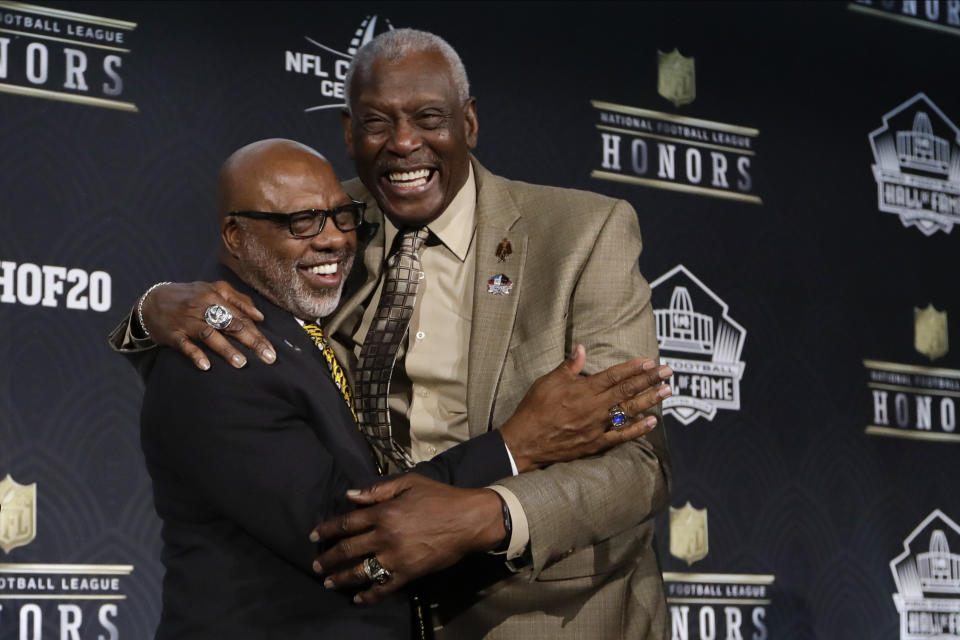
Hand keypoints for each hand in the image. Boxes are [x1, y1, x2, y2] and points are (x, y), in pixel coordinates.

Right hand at [140, 281, 275, 369]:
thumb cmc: (189, 297)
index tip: (273, 349)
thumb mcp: (213, 290)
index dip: (259, 333)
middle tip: (268, 357)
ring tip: (241, 363)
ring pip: (210, 334)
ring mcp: (187, 321)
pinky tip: (206, 366)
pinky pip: (185, 345)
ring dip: (226, 349)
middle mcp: (203, 306)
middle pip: (231, 324)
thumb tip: (260, 316)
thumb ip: (238, 300)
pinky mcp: (173, 334)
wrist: (151, 301)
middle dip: (252, 341)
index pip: (242, 317)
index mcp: (215, 296)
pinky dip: (195, 355)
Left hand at [310, 473, 504, 604]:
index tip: (314, 536)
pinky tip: (358, 598)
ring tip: (329, 582)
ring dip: (341, 578)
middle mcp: (385, 536)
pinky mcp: (408, 573)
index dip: (327, 529)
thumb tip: (351, 495)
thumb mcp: (410, 483)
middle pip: (348, 550)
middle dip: (328, 558)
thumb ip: (378, 490)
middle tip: (316, 565)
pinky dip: (368, 595)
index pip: (347, 522)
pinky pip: (383, 588)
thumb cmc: (440, 497)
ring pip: (360, 571)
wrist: (468, 520)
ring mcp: (395, 557)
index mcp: (384, 512)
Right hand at [499, 345, 670, 471]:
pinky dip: (638, 429)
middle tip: (669, 372)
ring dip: (650, 401)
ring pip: (629, 412)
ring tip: (667, 391)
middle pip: (627, 391)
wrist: (525, 442)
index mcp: (583, 390)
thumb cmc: (534, 409)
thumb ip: (568, 367)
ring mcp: (597, 426)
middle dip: (650, 380)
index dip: (634, 368)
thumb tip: (582, 348)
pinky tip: (652, 422)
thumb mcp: (547, 382)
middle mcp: (594, 407)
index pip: (614, 376)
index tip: (650, 362)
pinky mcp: (595, 443)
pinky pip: (621, 436)